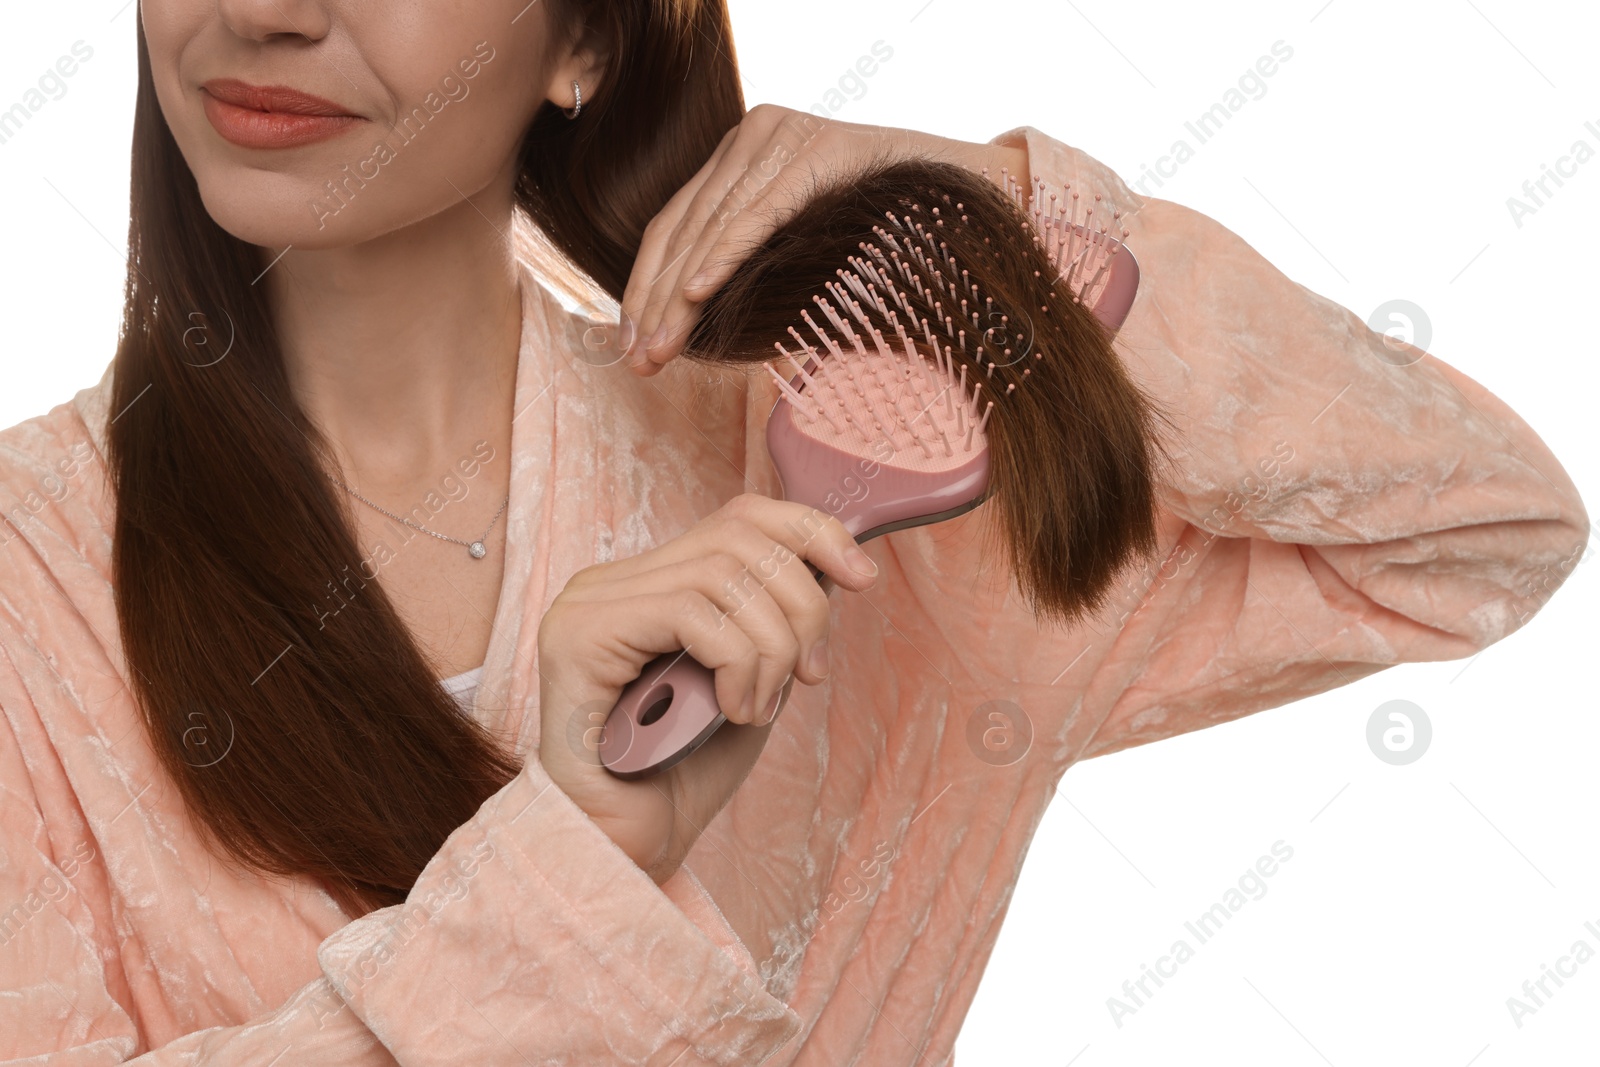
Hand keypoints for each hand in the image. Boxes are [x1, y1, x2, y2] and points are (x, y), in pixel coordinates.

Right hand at [536, 493, 881, 884]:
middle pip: (738, 537)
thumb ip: (775, 625)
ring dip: (770, 645)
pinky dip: (736, 661)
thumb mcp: (753, 683)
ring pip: (722, 574)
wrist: (624, 850)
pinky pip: (688, 614)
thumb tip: (834, 571)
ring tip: (761, 707)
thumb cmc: (682, 777)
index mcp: (651, 583)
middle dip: (801, 603)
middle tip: (809, 674)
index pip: (739, 516)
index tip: (861, 577)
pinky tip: (734, 710)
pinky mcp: (578, 638)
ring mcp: (588, 606)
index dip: (810, 532)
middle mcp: (613, 583)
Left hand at [619, 103, 1028, 375]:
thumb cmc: (883, 233)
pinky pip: (760, 211)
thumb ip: (743, 265)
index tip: (630, 345)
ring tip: (662, 346)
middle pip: (683, 227)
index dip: (644, 288)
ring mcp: (783, 135)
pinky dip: (725, 253)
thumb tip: (679, 322)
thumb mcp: (796, 248)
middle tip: (639, 361)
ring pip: (713, 225)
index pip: (673, 224)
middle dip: (653, 302)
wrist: (966, 196)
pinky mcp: (817, 149)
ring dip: (679, 294)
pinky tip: (696, 294)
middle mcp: (752, 134)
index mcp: (739, 154)